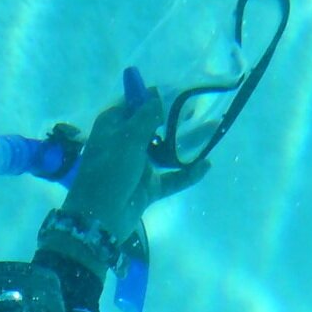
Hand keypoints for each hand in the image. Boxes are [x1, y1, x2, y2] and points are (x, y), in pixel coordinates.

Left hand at [62, 93, 208, 243]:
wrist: (99, 220)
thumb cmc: (109, 173)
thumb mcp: (127, 139)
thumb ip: (146, 116)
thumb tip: (157, 95)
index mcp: (113, 126)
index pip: (135, 103)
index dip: (155, 96)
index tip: (179, 91)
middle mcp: (125, 143)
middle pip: (154, 125)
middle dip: (175, 117)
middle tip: (198, 109)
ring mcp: (137, 166)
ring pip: (165, 151)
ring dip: (187, 142)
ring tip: (212, 131)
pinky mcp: (147, 188)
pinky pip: (171, 178)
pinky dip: (187, 173)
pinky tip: (205, 166)